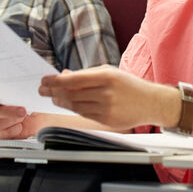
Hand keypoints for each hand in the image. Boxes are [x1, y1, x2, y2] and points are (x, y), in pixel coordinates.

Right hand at [0, 92, 34, 138]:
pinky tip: (19, 126)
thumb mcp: (25, 94)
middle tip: (22, 110)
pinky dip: (12, 131)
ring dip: (11, 120)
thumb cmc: (29, 103)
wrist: (38, 118)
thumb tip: (18, 90)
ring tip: (23, 117)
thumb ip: (17, 91)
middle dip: (7, 111)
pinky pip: (0, 135)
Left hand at [37, 67, 178, 131]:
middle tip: (43, 89)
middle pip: (72, 94)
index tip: (44, 80)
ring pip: (76, 106)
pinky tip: (67, 104)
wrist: (150, 101)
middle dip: (54, 91)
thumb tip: (65, 75)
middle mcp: (106, 92)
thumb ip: (86, 74)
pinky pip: (84, 115)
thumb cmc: (128, 85)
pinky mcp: (107, 120)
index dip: (56, 81)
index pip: (74, 79)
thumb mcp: (109, 72)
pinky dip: (73, 109)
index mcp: (106, 76)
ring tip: (53, 97)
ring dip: (61, 101)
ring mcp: (106, 107)